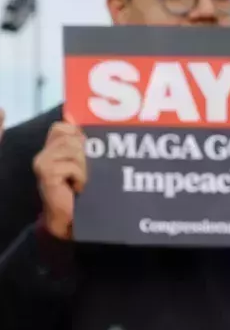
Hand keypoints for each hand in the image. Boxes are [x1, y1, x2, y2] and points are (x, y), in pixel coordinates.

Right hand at [34, 121, 86, 240]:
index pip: (62, 127)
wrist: (71, 217)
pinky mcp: (45, 173)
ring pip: (73, 149)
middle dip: (86, 154)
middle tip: (85, 171)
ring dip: (85, 166)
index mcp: (52, 148)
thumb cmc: (81, 188)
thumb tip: (70, 113)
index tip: (86, 148)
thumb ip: (80, 138)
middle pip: (71, 137)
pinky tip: (77, 186)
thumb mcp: (85, 160)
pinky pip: (72, 164)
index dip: (77, 134)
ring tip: (82, 180)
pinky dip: (81, 176)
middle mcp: (43, 154)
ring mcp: (42, 163)